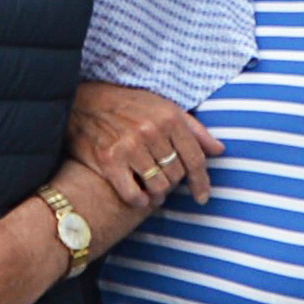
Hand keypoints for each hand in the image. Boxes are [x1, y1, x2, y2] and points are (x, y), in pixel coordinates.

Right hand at [65, 80, 218, 212]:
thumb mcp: (164, 108)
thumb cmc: (129, 106)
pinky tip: (138, 196)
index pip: (194, 159)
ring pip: (158, 186)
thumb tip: (219, 150)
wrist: (84, 102)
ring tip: (149, 188)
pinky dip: (139, 201)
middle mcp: (151, 131)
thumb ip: (194, 130)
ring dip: (156, 192)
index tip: (202, 197)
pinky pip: (133, 194)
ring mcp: (129, 146)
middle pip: (176, 175)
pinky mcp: (109, 160)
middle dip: (172, 181)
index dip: (201, 182)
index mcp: (169, 118)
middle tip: (161, 177)